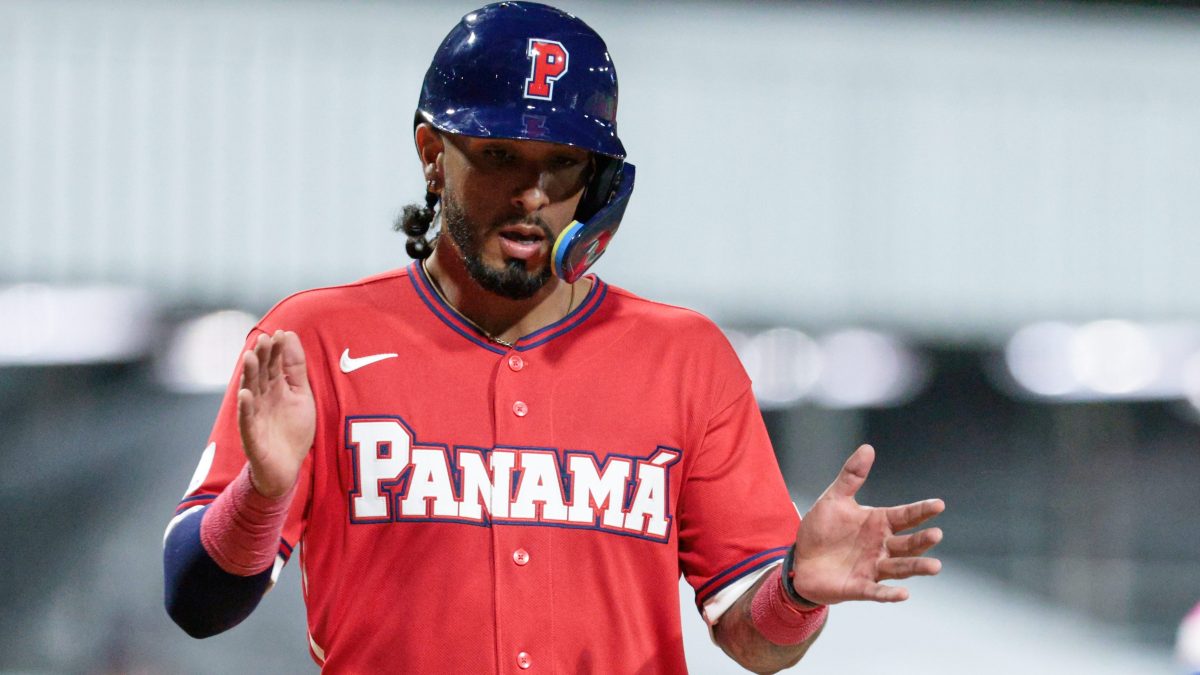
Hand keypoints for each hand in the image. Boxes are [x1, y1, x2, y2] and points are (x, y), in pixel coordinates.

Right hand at [237, 330, 315, 497]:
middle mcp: (262, 399)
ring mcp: (255, 416)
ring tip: (250, 358)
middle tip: (263, 339)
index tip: (280, 333)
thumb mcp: (301, 395)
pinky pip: (246, 420)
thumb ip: (296, 368)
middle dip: (261, 357)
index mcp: (275, 389)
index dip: (276, 350)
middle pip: (260, 375)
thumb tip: (289, 334)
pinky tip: (245, 395)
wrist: (287, 468)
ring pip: (250, 392)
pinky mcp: (251, 436)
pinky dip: (245, 408)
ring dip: (249, 376)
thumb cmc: (293, 431)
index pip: (273, 365)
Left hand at [789, 444, 943, 604]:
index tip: (939, 504)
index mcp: (879, 523)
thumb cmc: (821, 529)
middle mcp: (882, 546)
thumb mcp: (834, 499)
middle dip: (922, 540)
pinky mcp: (859, 586)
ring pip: (900, 568)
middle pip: (907, 543)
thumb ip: (851, 476)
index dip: (921, 511)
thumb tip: (867, 448)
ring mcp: (873, 567)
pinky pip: (877, 591)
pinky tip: (903, 594)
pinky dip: (890, 594)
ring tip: (935, 566)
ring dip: (916, 567)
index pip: (905, 516)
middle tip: (936, 534)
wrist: (800, 560)